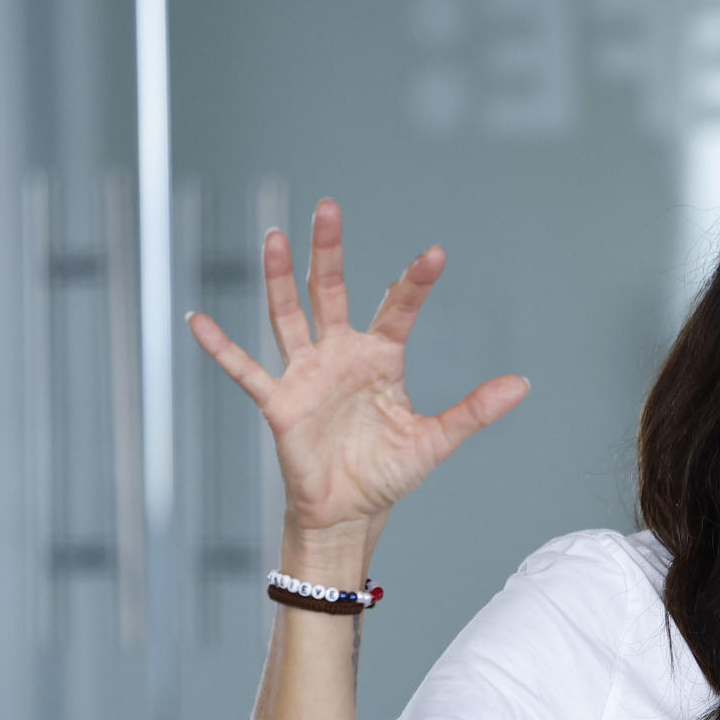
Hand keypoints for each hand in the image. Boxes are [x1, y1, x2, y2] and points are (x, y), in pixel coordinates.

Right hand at [185, 197, 530, 535]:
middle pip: (332, 292)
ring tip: (275, 237)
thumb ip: (475, 410)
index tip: (435, 254)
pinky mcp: (280, 403)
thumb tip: (522, 384)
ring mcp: (307, 374)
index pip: (397, 309)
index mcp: (381, 359)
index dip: (414, 283)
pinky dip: (221, 347)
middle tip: (329, 207)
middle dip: (330, 252)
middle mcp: (341, 355)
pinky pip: (245, 370)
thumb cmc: (388, 472)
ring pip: (288, 316)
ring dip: (279, 278)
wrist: (351, 511)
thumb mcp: (437, 440)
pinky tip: (197, 320)